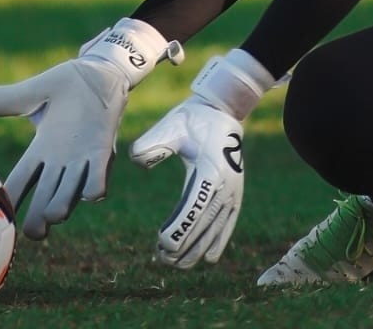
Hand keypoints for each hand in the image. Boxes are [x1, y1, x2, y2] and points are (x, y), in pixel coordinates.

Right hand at [0, 18, 181, 239]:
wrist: (102, 74)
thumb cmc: (68, 86)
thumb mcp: (32, 93)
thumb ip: (4, 99)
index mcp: (40, 149)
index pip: (20, 180)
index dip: (9, 198)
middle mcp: (60, 161)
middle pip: (44, 198)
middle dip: (38, 218)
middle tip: (32, 234)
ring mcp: (82, 160)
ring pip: (70, 194)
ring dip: (63, 205)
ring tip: (55, 216)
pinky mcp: (103, 151)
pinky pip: (98, 177)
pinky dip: (95, 187)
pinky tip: (91, 193)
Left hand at [129, 48, 276, 268]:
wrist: (224, 111)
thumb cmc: (193, 118)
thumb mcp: (171, 125)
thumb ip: (152, 143)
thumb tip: (136, 161)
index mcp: (210, 173)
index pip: (193, 212)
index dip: (177, 232)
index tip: (159, 244)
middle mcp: (225, 188)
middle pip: (204, 229)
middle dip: (182, 248)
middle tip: (161, 258)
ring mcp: (233, 194)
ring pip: (216, 234)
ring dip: (196, 250)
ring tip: (174, 261)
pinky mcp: (237, 196)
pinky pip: (229, 227)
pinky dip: (217, 243)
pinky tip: (207, 257)